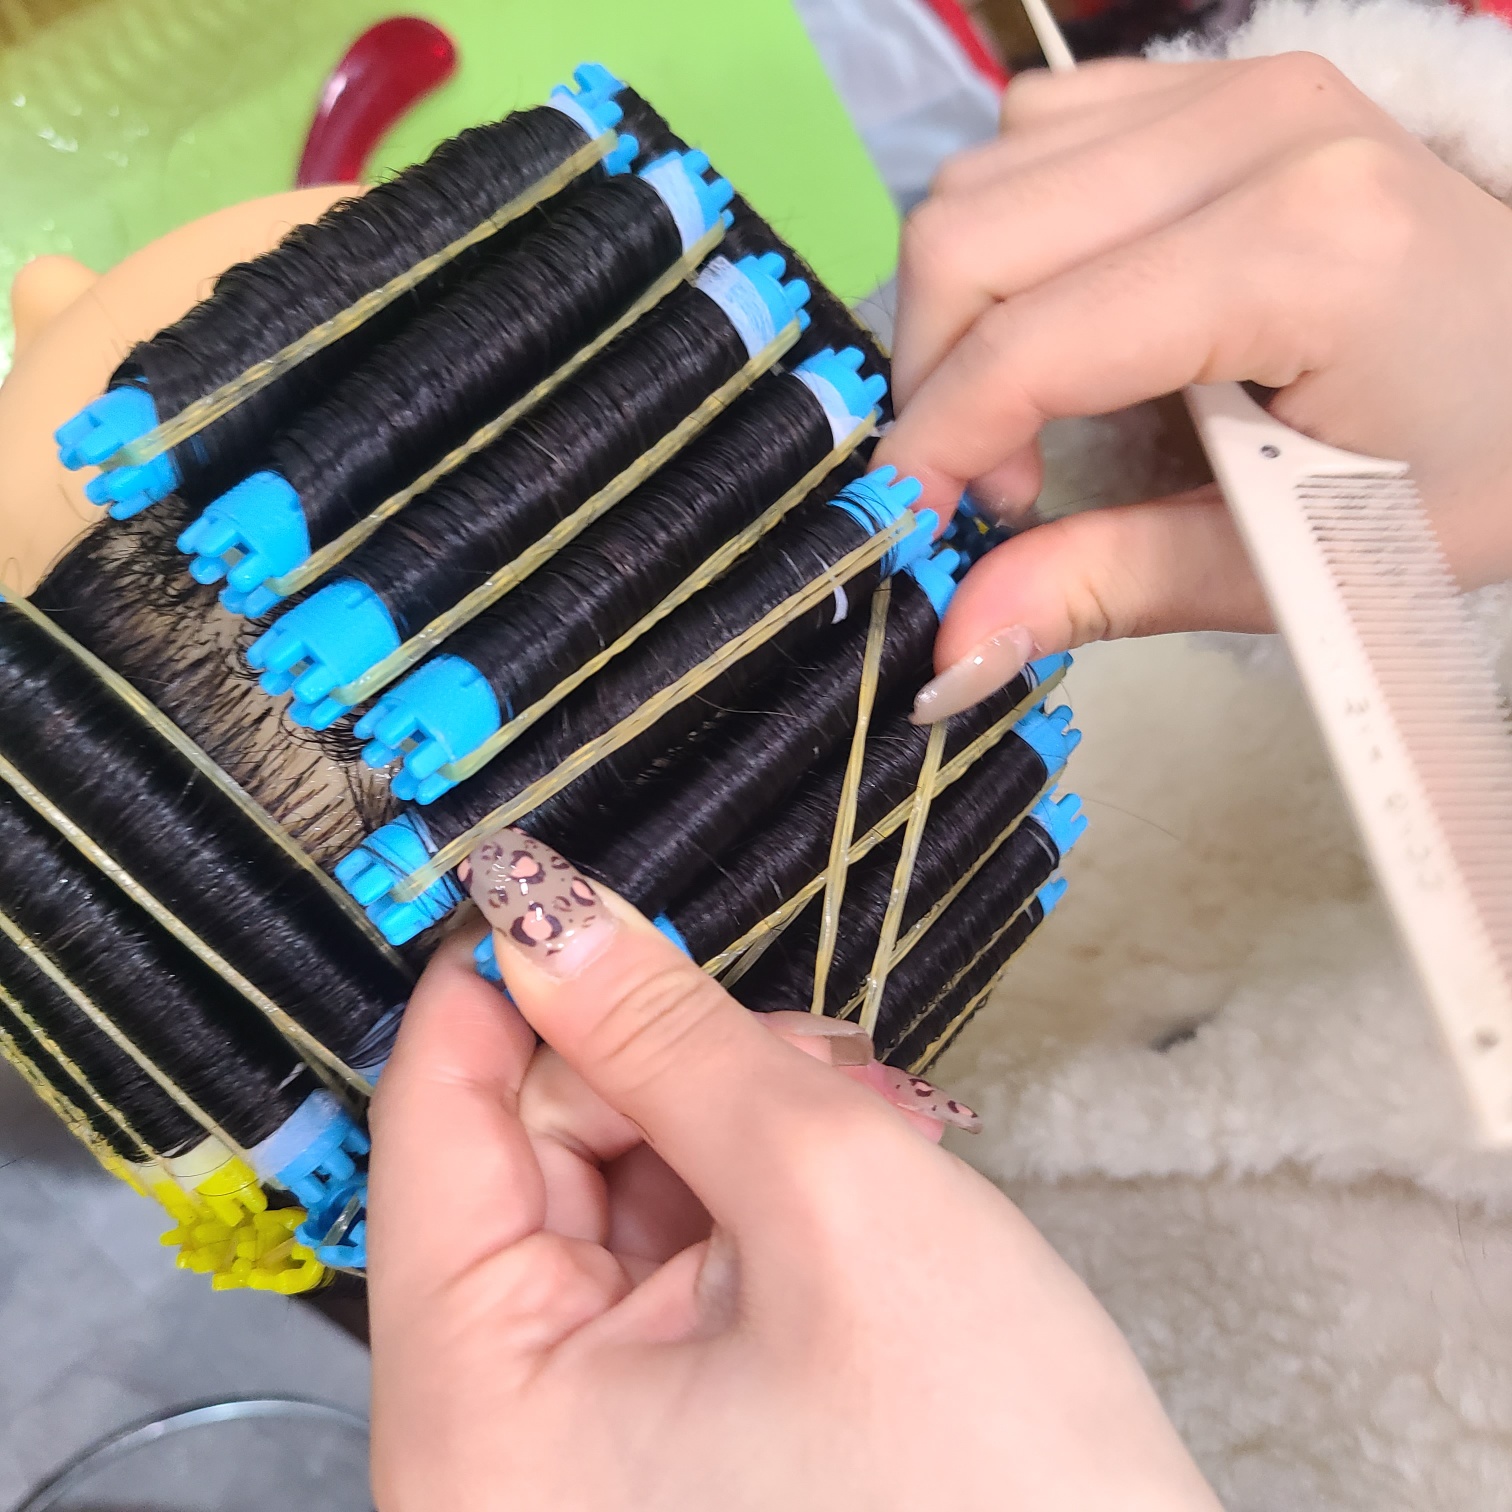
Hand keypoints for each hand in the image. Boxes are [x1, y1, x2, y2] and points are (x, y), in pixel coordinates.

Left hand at [367, 828, 1217, 1510]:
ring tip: (867, 1125)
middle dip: (668, 1070)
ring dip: (731, 1130)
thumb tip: (549, 918)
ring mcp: (577, 1458)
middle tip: (809, 1051)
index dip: (504, 984)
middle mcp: (498, 1457)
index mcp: (482, 1424)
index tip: (561, 892)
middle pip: (530, 1159)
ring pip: (611, 1201)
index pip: (434, 1128)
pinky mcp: (656, 1449)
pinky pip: (664, 1269)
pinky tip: (853, 1182)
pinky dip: (752, 1201)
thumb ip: (671, 1038)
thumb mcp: (829, 1199)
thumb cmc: (993, 1487)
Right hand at [875, 55, 1511, 717]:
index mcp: (1301, 252)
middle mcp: (1257, 128)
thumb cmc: (1475, 472)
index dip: (936, 447)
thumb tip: (947, 652)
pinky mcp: (1219, 82)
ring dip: (961, 311)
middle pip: (970, 233)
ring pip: (983, 175)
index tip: (913, 527)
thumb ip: (1113, 586)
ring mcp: (1239, 84)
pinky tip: (1062, 316)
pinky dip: (1008, 239)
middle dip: (936, 380)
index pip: (1033, 340)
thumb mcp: (1308, 561)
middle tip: (995, 484)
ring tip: (1031, 411)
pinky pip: (1035, 136)